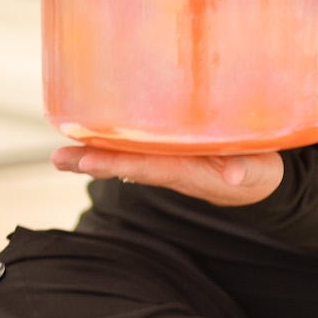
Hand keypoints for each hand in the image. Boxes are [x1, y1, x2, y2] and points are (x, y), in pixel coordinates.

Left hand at [53, 145, 282, 206]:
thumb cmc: (258, 173)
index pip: (150, 166)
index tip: (91, 161)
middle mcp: (170, 168)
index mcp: (190, 171)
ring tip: (57, 155)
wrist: (255, 183)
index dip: (120, 163)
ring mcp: (166, 161)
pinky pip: (133, 148)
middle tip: (59, 158)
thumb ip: (248, 170)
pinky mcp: (167, 151)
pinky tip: (83, 134)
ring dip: (90, 156)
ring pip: (124, 158)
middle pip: (127, 165)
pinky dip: (107, 144)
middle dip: (93, 162)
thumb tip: (238, 176)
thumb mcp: (260, 172)